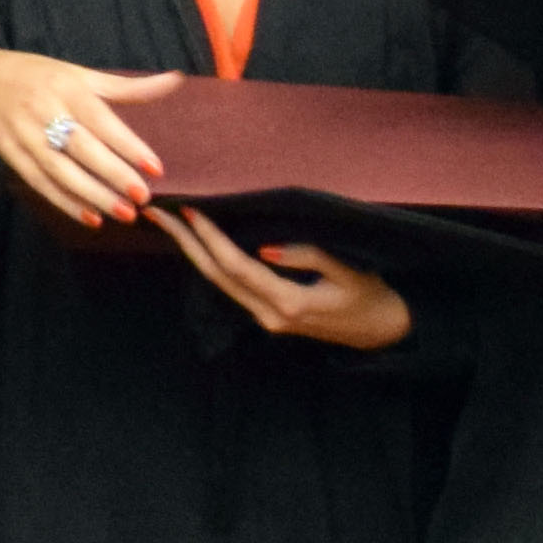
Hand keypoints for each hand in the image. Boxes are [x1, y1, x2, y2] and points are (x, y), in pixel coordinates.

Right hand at [0, 49, 169, 226]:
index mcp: (66, 88)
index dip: (127, 145)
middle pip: (81, 148)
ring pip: (60, 170)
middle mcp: (44, 111)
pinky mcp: (10, 154)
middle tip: (142, 197)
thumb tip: (175, 81)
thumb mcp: (80, 74)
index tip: (155, 168)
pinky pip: (39, 182)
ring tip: (122, 214)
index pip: (101, 120)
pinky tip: (89, 217)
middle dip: (113, 175)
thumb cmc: (39, 76)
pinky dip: (64, 201)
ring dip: (91, 195)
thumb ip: (127, 87)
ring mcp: (24, 135)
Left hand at [155, 204, 413, 352]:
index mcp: (288, 303)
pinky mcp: (269, 317)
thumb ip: (308, 256)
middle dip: (185, 242)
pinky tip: (198, 245)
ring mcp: (266, 320)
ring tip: (169, 223)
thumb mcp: (348, 271)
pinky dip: (211, 263)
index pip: (237, 266)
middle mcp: (269, 316)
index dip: (210, 237)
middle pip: (216, 275)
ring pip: (219, 283)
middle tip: (157, 212)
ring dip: (193, 252)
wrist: (385, 332)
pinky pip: (231, 287)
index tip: (190, 210)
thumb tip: (264, 248)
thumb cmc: (371, 296)